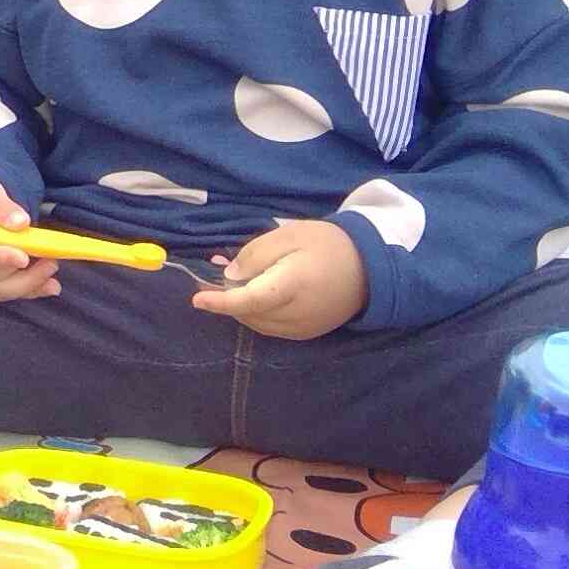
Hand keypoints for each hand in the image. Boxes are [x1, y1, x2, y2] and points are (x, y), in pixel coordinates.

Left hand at [191, 219, 366, 339]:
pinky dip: (256, 311)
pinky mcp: (306, 333)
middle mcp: (296, 314)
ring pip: (257, 322)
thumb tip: (229, 276)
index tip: (197, 299)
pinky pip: (271, 326)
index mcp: (293, 286)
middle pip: (249, 313)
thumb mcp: (290, 235)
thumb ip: (256, 254)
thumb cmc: (328, 244)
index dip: (221, 302)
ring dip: (240, 304)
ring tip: (234, 278)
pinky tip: (255, 291)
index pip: (250, 300)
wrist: (371, 268)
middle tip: (216, 271)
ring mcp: (302, 328)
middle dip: (227, 296)